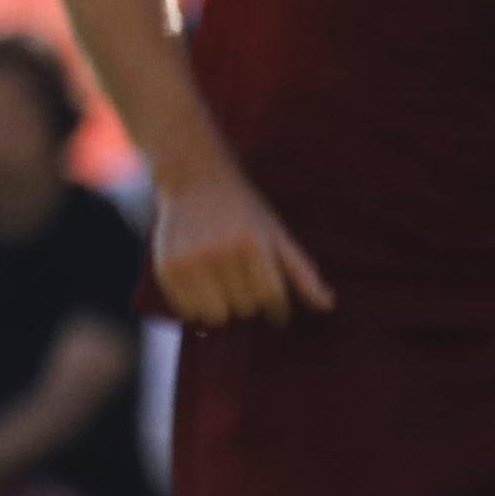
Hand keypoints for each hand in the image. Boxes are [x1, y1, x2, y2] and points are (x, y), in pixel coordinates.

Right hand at [151, 156, 330, 323]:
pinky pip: (187, 311)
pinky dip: (197, 308)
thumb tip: (327, 306)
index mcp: (252, 243)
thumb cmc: (244, 210)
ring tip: (224, 289)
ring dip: (223, 309)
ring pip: (215, 316)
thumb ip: (302, 272)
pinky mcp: (167, 268)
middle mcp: (219, 252)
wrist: (194, 179)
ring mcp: (190, 261)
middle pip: (244, 308)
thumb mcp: (277, 234)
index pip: (272, 297)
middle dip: (249, 302)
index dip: (278, 310)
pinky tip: (202, 288)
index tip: (277, 313)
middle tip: (245, 286)